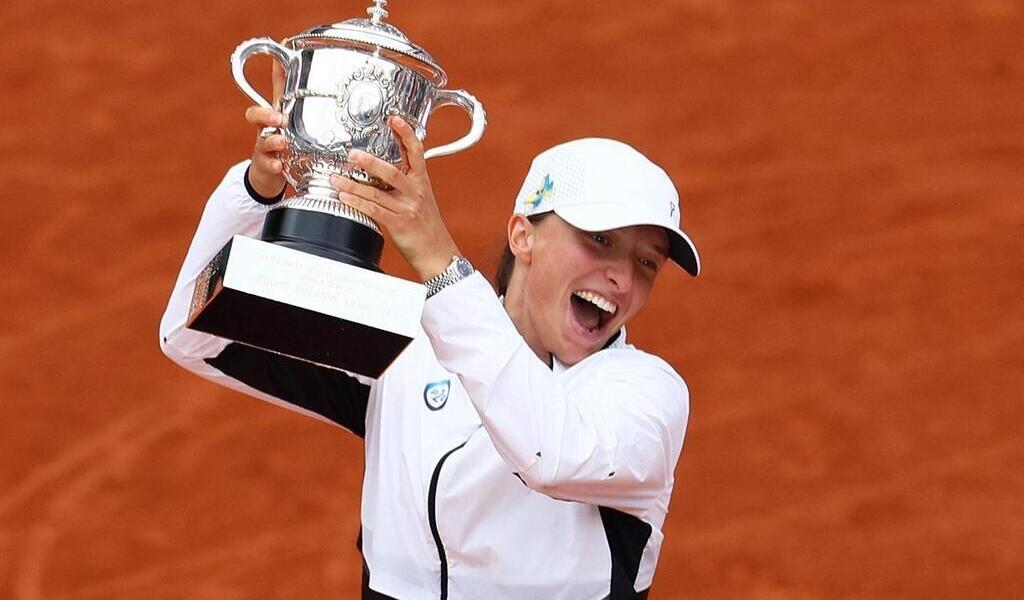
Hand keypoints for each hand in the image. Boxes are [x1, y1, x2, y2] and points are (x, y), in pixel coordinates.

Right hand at [244, 60, 287, 198]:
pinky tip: (280, 166)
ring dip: (272, 141)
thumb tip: (286, 45)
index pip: (263, 95)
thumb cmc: (280, 137)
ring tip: (282, 142)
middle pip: (255, 117)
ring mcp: (264, 149)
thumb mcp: (285, 110)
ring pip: (263, 143)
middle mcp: (264, 129)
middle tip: (280, 118)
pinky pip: (269, 167)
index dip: (267, 84)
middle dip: (265, 115)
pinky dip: (274, 166)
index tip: (275, 83)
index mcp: (270, 116)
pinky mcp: (268, 168)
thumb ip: (285, 83)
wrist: (269, 174)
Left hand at [329, 116, 459, 280]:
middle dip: (370, 162)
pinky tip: (344, 197)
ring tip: (336, 177)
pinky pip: (374, 211)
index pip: (416, 152)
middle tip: (352, 154)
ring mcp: (407, 208)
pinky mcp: (398, 224)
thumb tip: (381, 166)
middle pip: (392, 172)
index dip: (406, 134)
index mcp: (421, 181)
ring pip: (377, 192)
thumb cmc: (426, 224)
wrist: (436, 251)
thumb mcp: (421, 196)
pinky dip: (357, 203)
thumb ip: (405, 180)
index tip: (394, 119)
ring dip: (354, 184)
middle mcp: (415, 192)